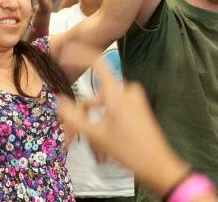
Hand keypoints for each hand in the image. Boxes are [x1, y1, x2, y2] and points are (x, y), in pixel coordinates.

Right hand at [57, 60, 190, 194]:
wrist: (158, 166)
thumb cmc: (127, 150)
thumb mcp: (96, 135)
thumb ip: (74, 117)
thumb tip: (59, 100)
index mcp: (117, 92)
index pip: (97, 62)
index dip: (80, 54)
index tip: (66, 52)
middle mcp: (127, 91)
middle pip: (97, 92)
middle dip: (85, 110)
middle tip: (73, 134)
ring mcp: (135, 100)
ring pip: (105, 103)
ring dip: (95, 118)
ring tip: (91, 144)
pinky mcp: (139, 109)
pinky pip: (115, 107)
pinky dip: (105, 119)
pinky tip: (103, 140)